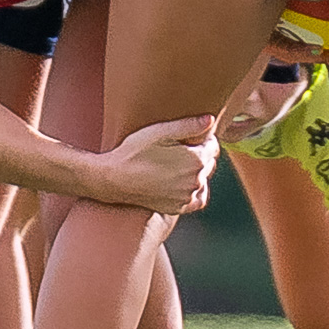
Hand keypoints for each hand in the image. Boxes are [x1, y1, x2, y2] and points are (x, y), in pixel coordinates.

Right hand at [97, 116, 218, 214]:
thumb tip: (211, 120)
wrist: (115, 179)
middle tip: (178, 150)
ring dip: (196, 172)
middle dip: (199, 155)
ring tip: (176, 165)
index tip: (188, 137)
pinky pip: (198, 199)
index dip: (202, 139)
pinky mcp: (179, 207)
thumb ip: (189, 125)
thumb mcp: (160, 132)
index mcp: (195, 159)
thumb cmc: (134, 152)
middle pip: (209, 163)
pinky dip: (195, 191)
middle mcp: (196, 179)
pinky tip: (183, 183)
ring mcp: (187, 196)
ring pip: (203, 180)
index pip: (213, 147)